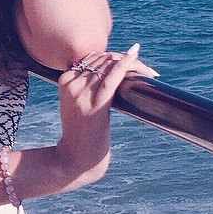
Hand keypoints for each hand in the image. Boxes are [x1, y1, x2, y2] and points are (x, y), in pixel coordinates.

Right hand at [54, 50, 158, 187]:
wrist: (76, 158)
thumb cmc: (81, 132)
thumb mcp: (76, 105)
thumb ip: (85, 87)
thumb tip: (110, 69)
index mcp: (65, 80)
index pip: (92, 57)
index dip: (113, 57)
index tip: (129, 61)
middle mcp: (72, 84)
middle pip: (102, 59)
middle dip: (124, 58)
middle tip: (144, 69)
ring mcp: (82, 94)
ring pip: (110, 65)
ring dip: (133, 63)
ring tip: (147, 71)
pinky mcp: (96, 105)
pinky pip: (112, 77)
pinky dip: (126, 64)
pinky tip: (135, 55)